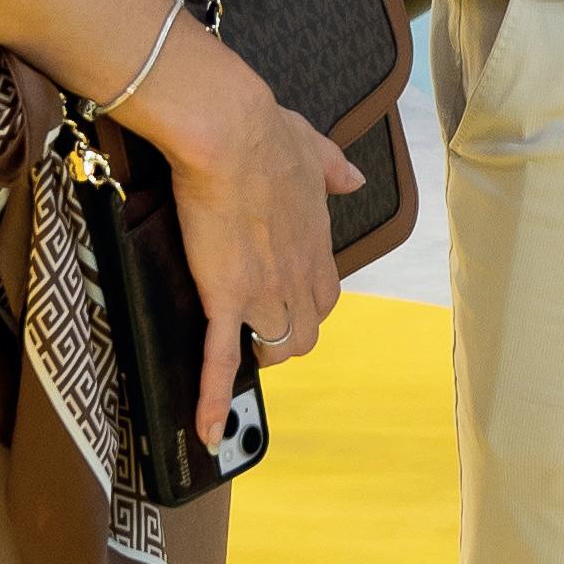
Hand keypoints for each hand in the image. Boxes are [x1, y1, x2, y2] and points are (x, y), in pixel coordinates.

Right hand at [145, 26, 361, 447]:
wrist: (231, 133)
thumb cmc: (266, 132)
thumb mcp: (314, 146)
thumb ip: (334, 169)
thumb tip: (353, 178)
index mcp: (317, 243)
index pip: (325, 297)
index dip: (306, 307)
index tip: (286, 305)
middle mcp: (300, 275)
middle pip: (305, 333)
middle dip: (283, 338)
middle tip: (256, 333)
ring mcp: (266, 292)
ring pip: (274, 349)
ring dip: (255, 354)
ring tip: (233, 356)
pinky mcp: (228, 299)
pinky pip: (221, 360)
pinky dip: (214, 399)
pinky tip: (210, 432)